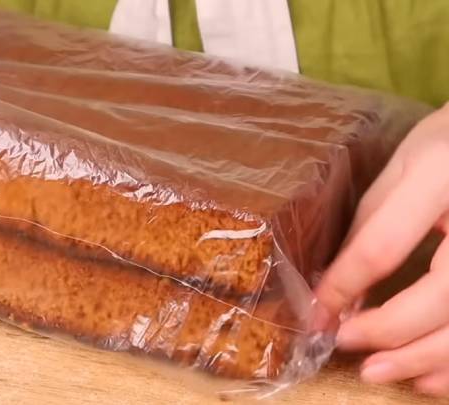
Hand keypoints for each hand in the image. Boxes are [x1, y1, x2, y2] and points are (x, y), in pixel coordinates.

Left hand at [315, 103, 448, 395]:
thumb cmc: (447, 145)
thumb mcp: (402, 171)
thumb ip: (370, 227)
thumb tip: (335, 286)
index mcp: (439, 178)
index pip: (383, 246)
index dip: (344, 285)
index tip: (316, 312)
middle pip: (441, 296)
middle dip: (390, 332)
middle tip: (346, 345)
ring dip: (424, 358)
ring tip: (380, 372)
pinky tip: (428, 378)